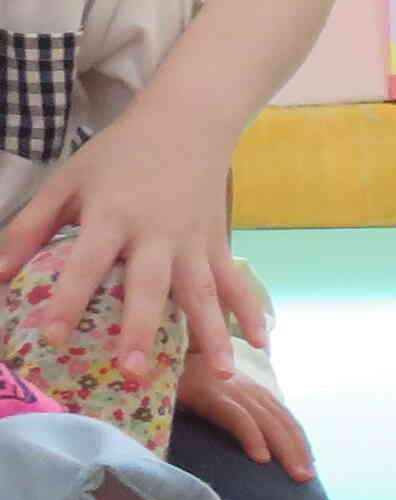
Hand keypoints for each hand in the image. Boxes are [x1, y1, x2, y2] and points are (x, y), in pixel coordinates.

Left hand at [0, 113, 263, 384]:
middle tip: (131, 370)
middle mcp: (157, 234)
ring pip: (203, 292)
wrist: (187, 124)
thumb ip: (31, 227)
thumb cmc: (118, 156)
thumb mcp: (67, 182)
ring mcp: (194, 242)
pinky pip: (235, 283)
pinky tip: (260, 342)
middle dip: (141, 329)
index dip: (69, 299)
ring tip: (220, 375)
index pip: (88, 263)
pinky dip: (249, 312)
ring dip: (211, 334)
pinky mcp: (218, 244)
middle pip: (149, 286)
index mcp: (112, 216)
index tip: (52, 337)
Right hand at [177, 361, 318, 479]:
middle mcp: (247, 389)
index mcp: (250, 390)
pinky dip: (252, 437)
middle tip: (307, 478)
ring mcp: (230, 390)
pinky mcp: (210, 394)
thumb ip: (233, 412)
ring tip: (297, 474)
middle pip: (281, 422)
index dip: (298, 440)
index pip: (283, 417)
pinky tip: (261, 458)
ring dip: (285, 449)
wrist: (155, 352)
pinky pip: (237, 417)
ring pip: (267, 422)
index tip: (309, 464)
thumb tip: (249, 442)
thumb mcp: (214, 395)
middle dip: (298, 450)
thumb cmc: (183, 377)